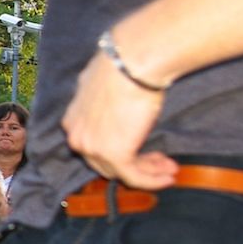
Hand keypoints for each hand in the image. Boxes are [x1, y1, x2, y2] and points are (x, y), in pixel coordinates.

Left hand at [62, 49, 176, 189]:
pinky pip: (134, 176)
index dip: (123, 152)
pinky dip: (152, 180)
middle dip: (138, 164)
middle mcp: (77, 137)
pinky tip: (169, 176)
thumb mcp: (100, 88)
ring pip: (122, 171)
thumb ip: (99, 104)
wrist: (131, 64)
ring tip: (170, 168)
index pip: (95, 147)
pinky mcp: (114, 154)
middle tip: (161, 160)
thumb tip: (108, 104)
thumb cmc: (121, 69)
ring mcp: (92, 148)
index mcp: (72, 121)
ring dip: (149, 172)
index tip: (144, 151)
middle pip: (107, 163)